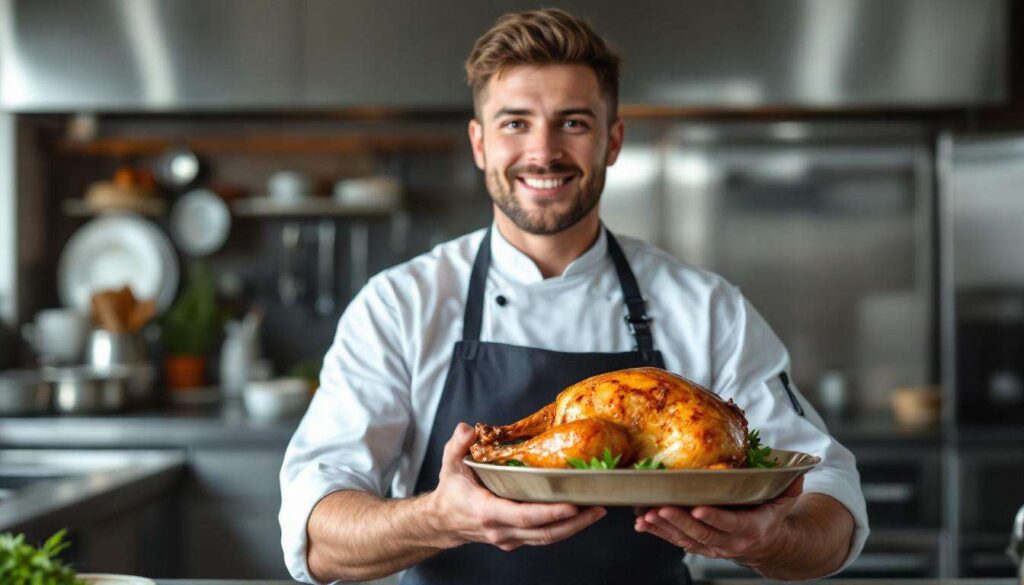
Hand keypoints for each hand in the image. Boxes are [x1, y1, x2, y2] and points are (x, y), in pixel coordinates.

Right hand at [428, 422, 605, 551]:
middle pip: (544, 531)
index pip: (523, 515)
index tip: (572, 504)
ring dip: (574, 527)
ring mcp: (509, 538)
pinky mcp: (515, 540)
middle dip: (574, 522)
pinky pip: (543, 537)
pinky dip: (563, 528)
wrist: (442, 522)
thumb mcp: (450, 463)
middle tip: (598, 507)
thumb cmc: (451, 491)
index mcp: (486, 511)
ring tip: (596, 511)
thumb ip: (458, 444)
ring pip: (547, 537)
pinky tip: (579, 515)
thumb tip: (468, 428)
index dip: (550, 512)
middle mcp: (500, 529)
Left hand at [634, 476, 803, 562]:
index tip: (699, 508)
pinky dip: (657, 533)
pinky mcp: (697, 546)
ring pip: (685, 539)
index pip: (731, 524)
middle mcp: (729, 542)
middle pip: (702, 534)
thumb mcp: (784, 501)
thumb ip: (789, 484)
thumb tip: (798, 468)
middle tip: (661, 508)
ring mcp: (711, 546)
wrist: (765, 544)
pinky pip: (675, 540)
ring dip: (663, 527)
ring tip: (646, 514)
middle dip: (680, 521)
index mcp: (750, 528)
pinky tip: (641, 523)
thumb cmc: (770, 514)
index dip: (714, 518)